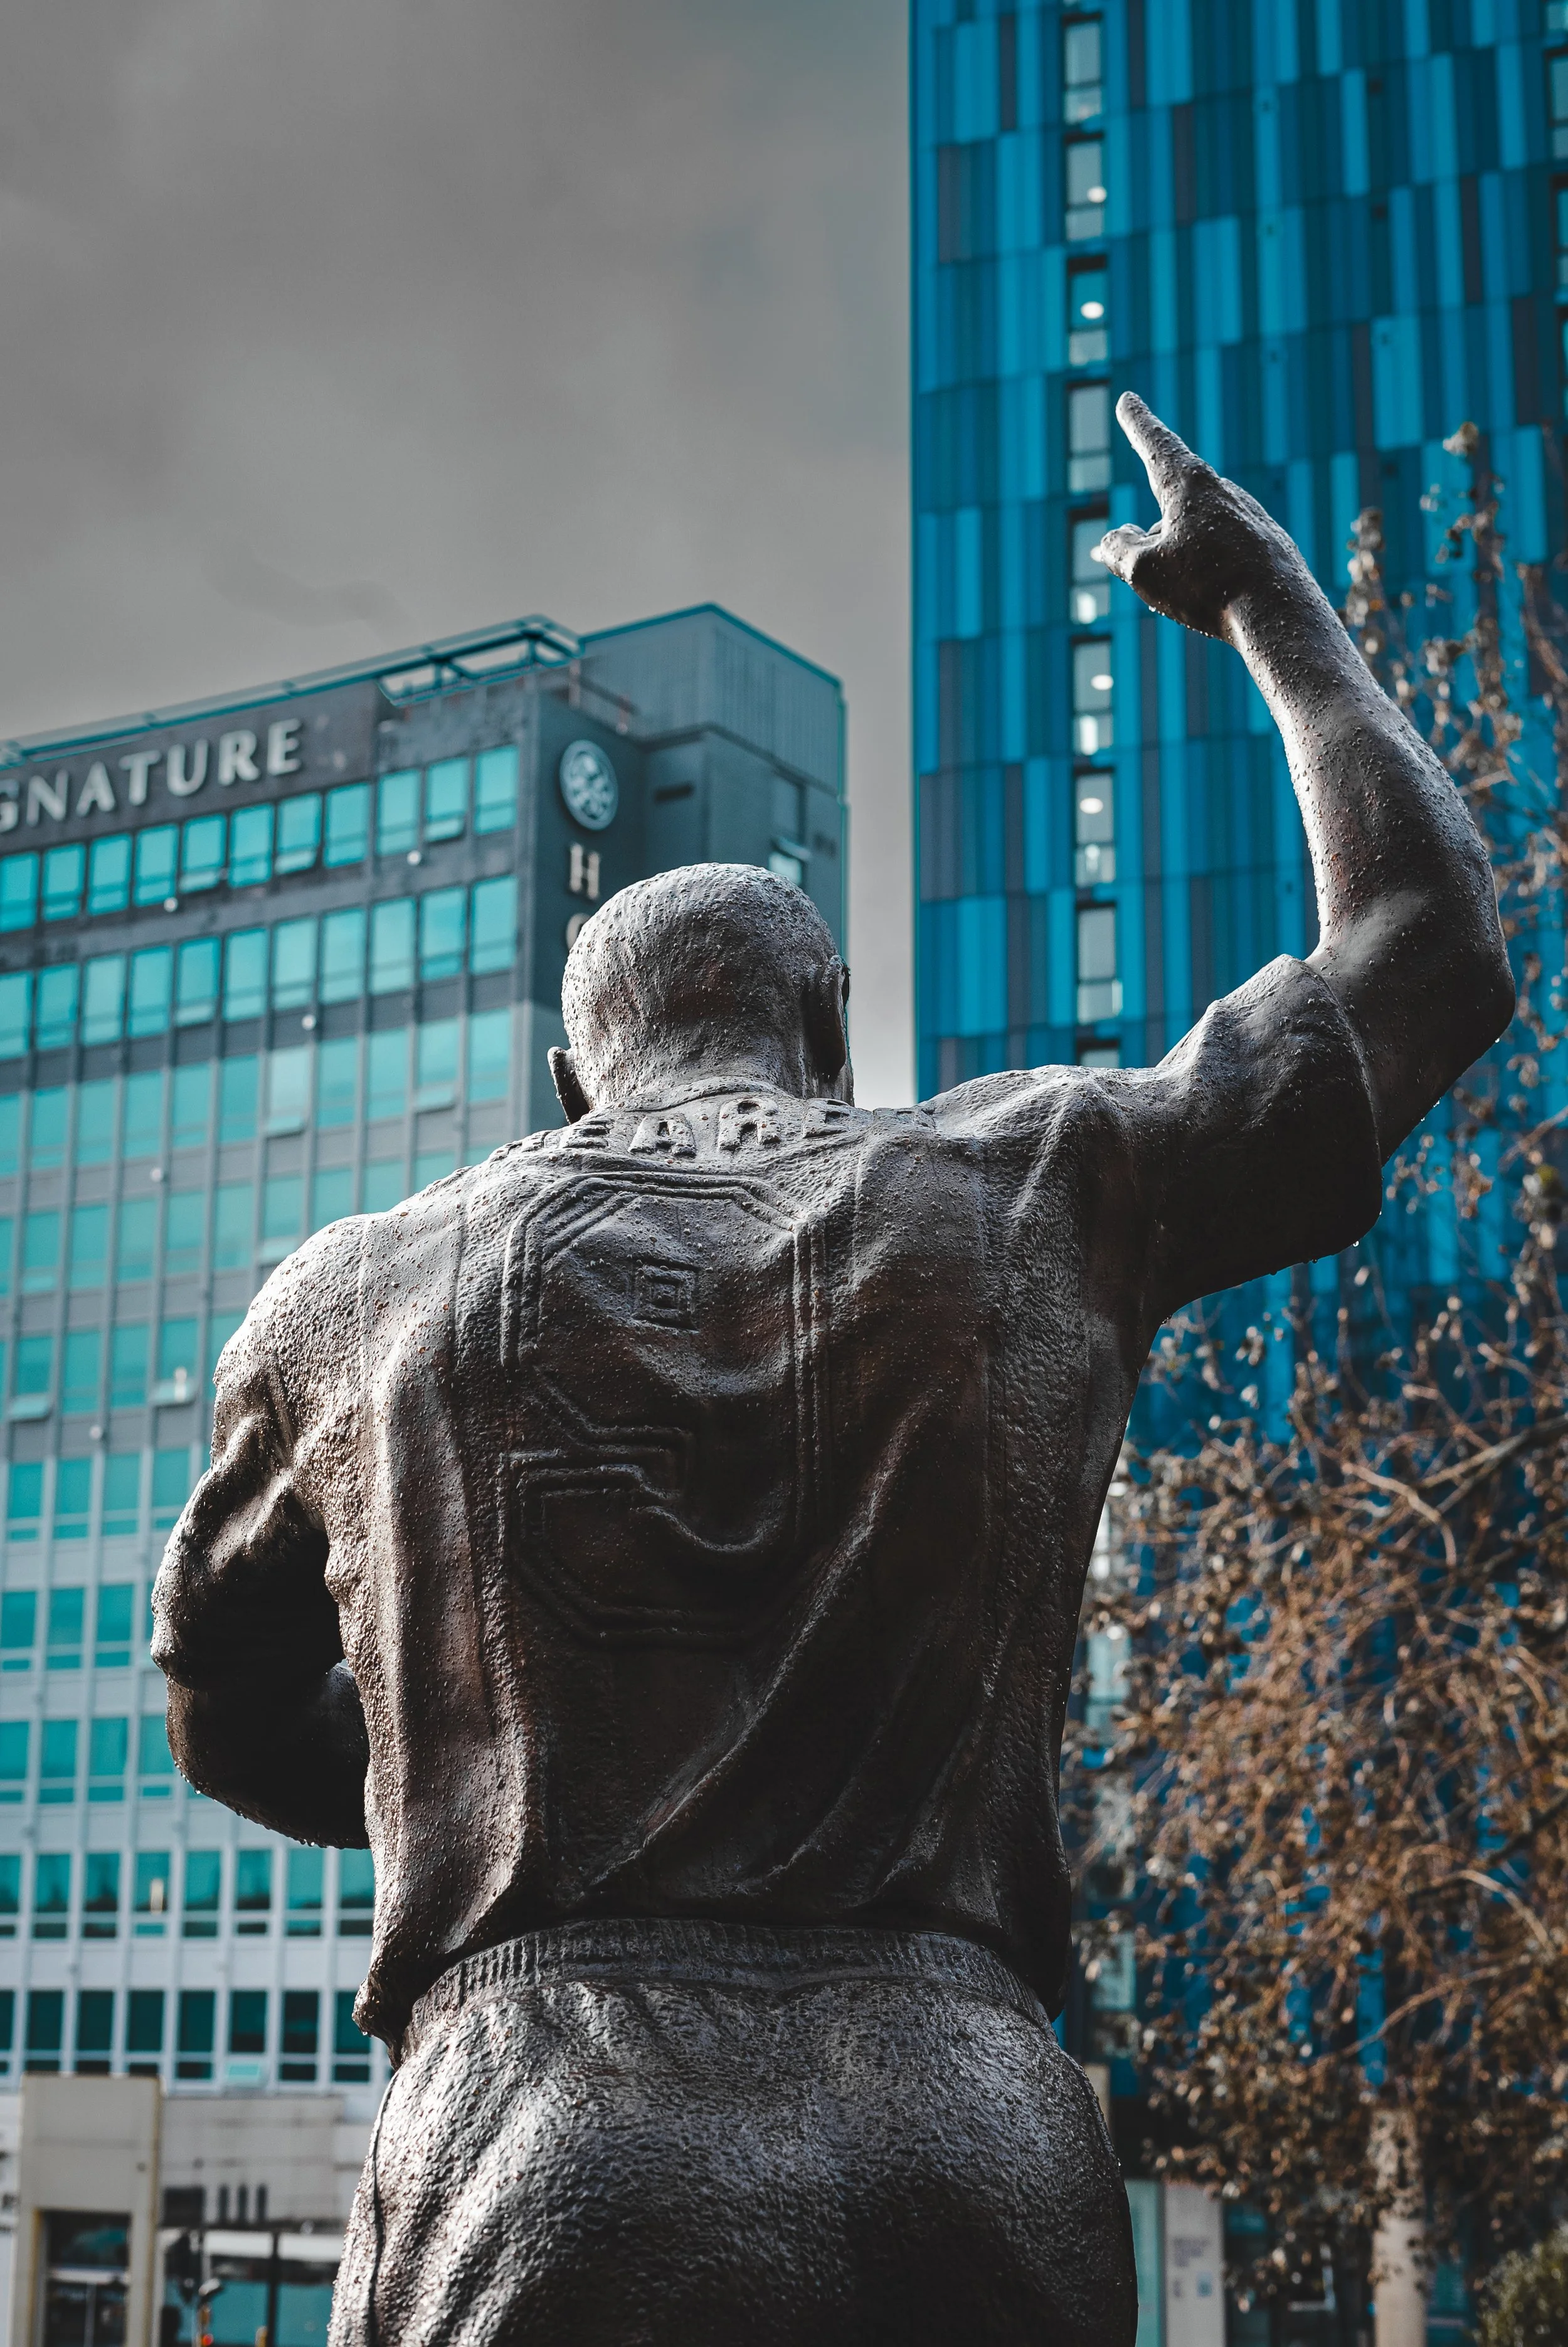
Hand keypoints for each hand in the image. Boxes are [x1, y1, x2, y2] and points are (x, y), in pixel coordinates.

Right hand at [1093, 394, 1310, 640]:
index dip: (1137, 424)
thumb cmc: (1208, 587)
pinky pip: (1225, 549)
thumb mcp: (1144, 571)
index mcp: (1190, 484)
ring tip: (1185, 595)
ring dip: (1181, 558)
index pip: (1156, 444)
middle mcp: (1223, 490)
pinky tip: (1216, 598)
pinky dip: (1210, 570)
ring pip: (1197, 530)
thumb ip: (1119, 548)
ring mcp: (1249, 515)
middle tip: (1147, 570)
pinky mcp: (1268, 542)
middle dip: (1155, 535)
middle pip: (1173, 504)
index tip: (1128, 400)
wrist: (1281, 615)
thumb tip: (1115, 538)